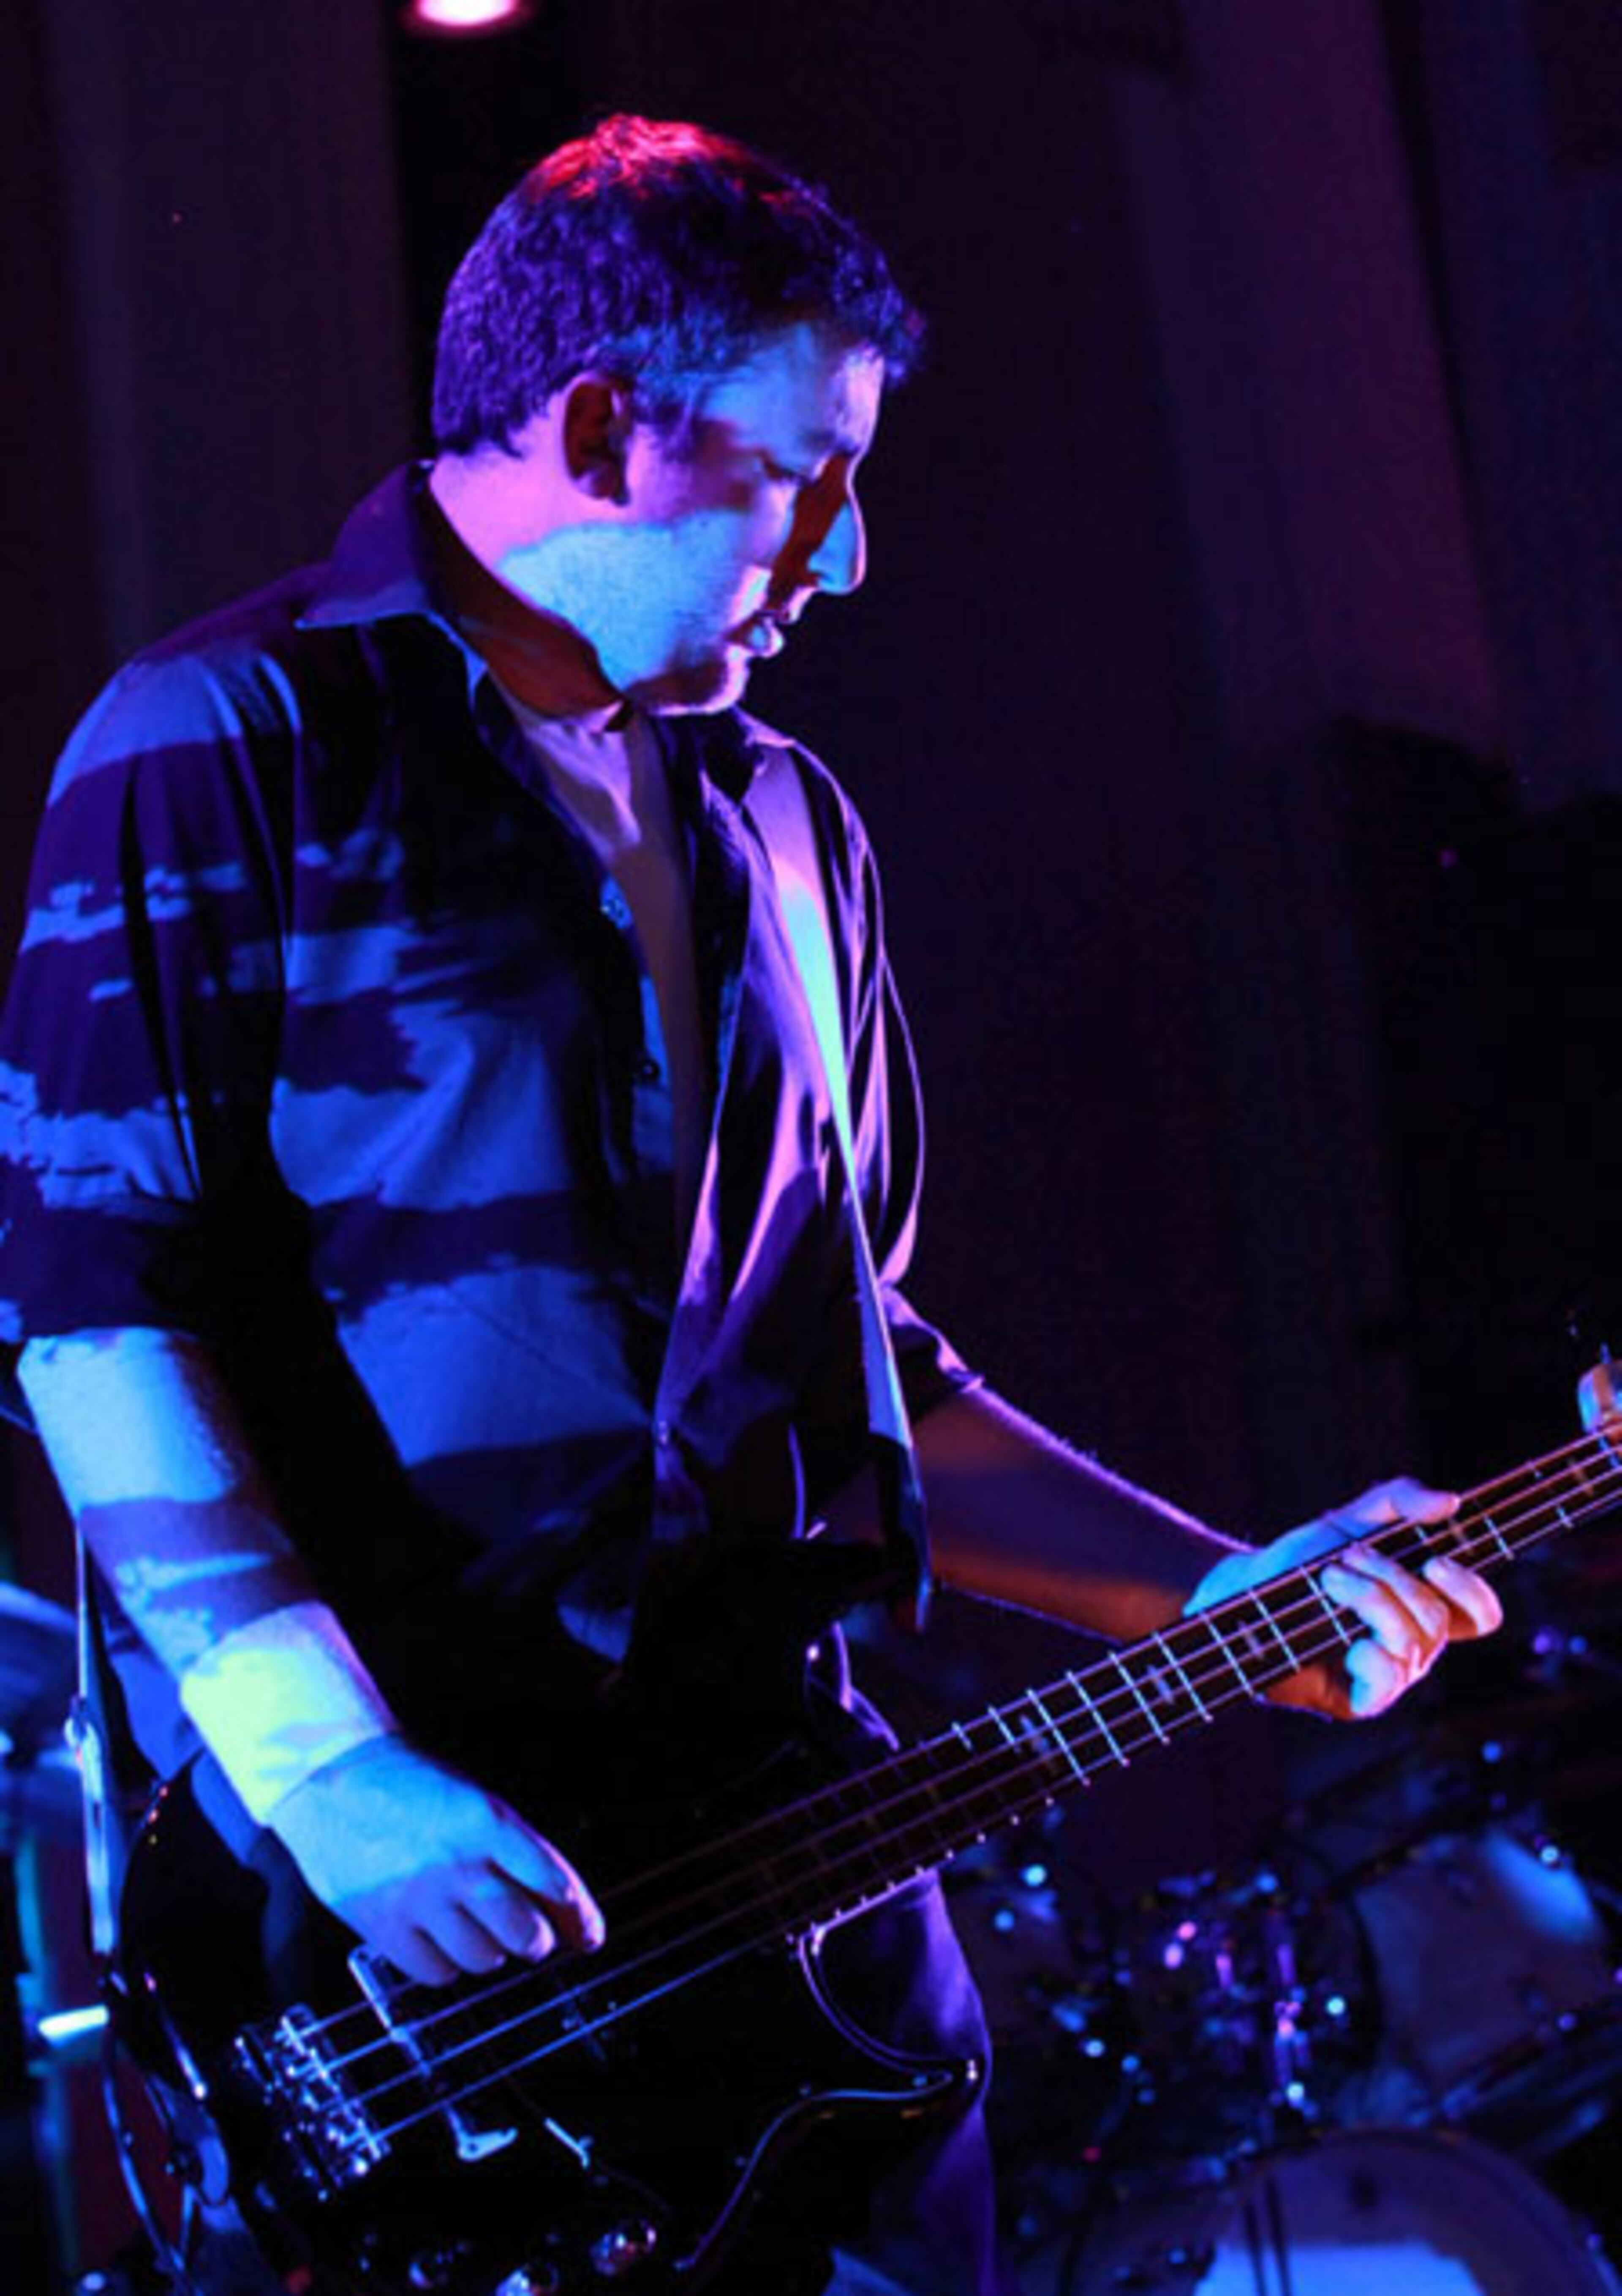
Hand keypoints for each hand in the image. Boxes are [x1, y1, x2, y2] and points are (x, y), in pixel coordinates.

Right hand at [270, 1737, 605, 1985]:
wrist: (332, 1777)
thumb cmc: (407, 1783)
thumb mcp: (473, 1801)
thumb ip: (513, 1850)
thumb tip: (555, 1901)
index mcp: (490, 1823)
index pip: (554, 1882)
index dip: (578, 1917)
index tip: (587, 1935)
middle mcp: (461, 1864)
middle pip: (526, 1931)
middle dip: (537, 1941)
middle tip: (531, 1938)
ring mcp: (421, 1897)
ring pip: (483, 1959)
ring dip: (491, 1954)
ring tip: (478, 1935)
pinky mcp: (384, 1924)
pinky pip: (435, 1972)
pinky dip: (447, 1968)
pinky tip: (441, 1945)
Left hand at [1189, 1476, 1502, 1721]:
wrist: (1246, 1589)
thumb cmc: (1302, 1560)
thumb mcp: (1352, 1518)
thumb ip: (1401, 1499)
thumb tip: (1452, 1501)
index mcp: (1421, 1608)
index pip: (1480, 1615)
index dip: (1473, 1589)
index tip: (1436, 1559)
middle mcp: (1412, 1647)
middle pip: (1441, 1620)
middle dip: (1394, 1579)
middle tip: (1350, 1557)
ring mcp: (1388, 1676)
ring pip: (1415, 1642)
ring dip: (1372, 1598)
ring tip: (1329, 1578)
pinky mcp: (1360, 1701)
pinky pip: (1389, 1681)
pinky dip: (1370, 1650)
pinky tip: (1342, 1636)